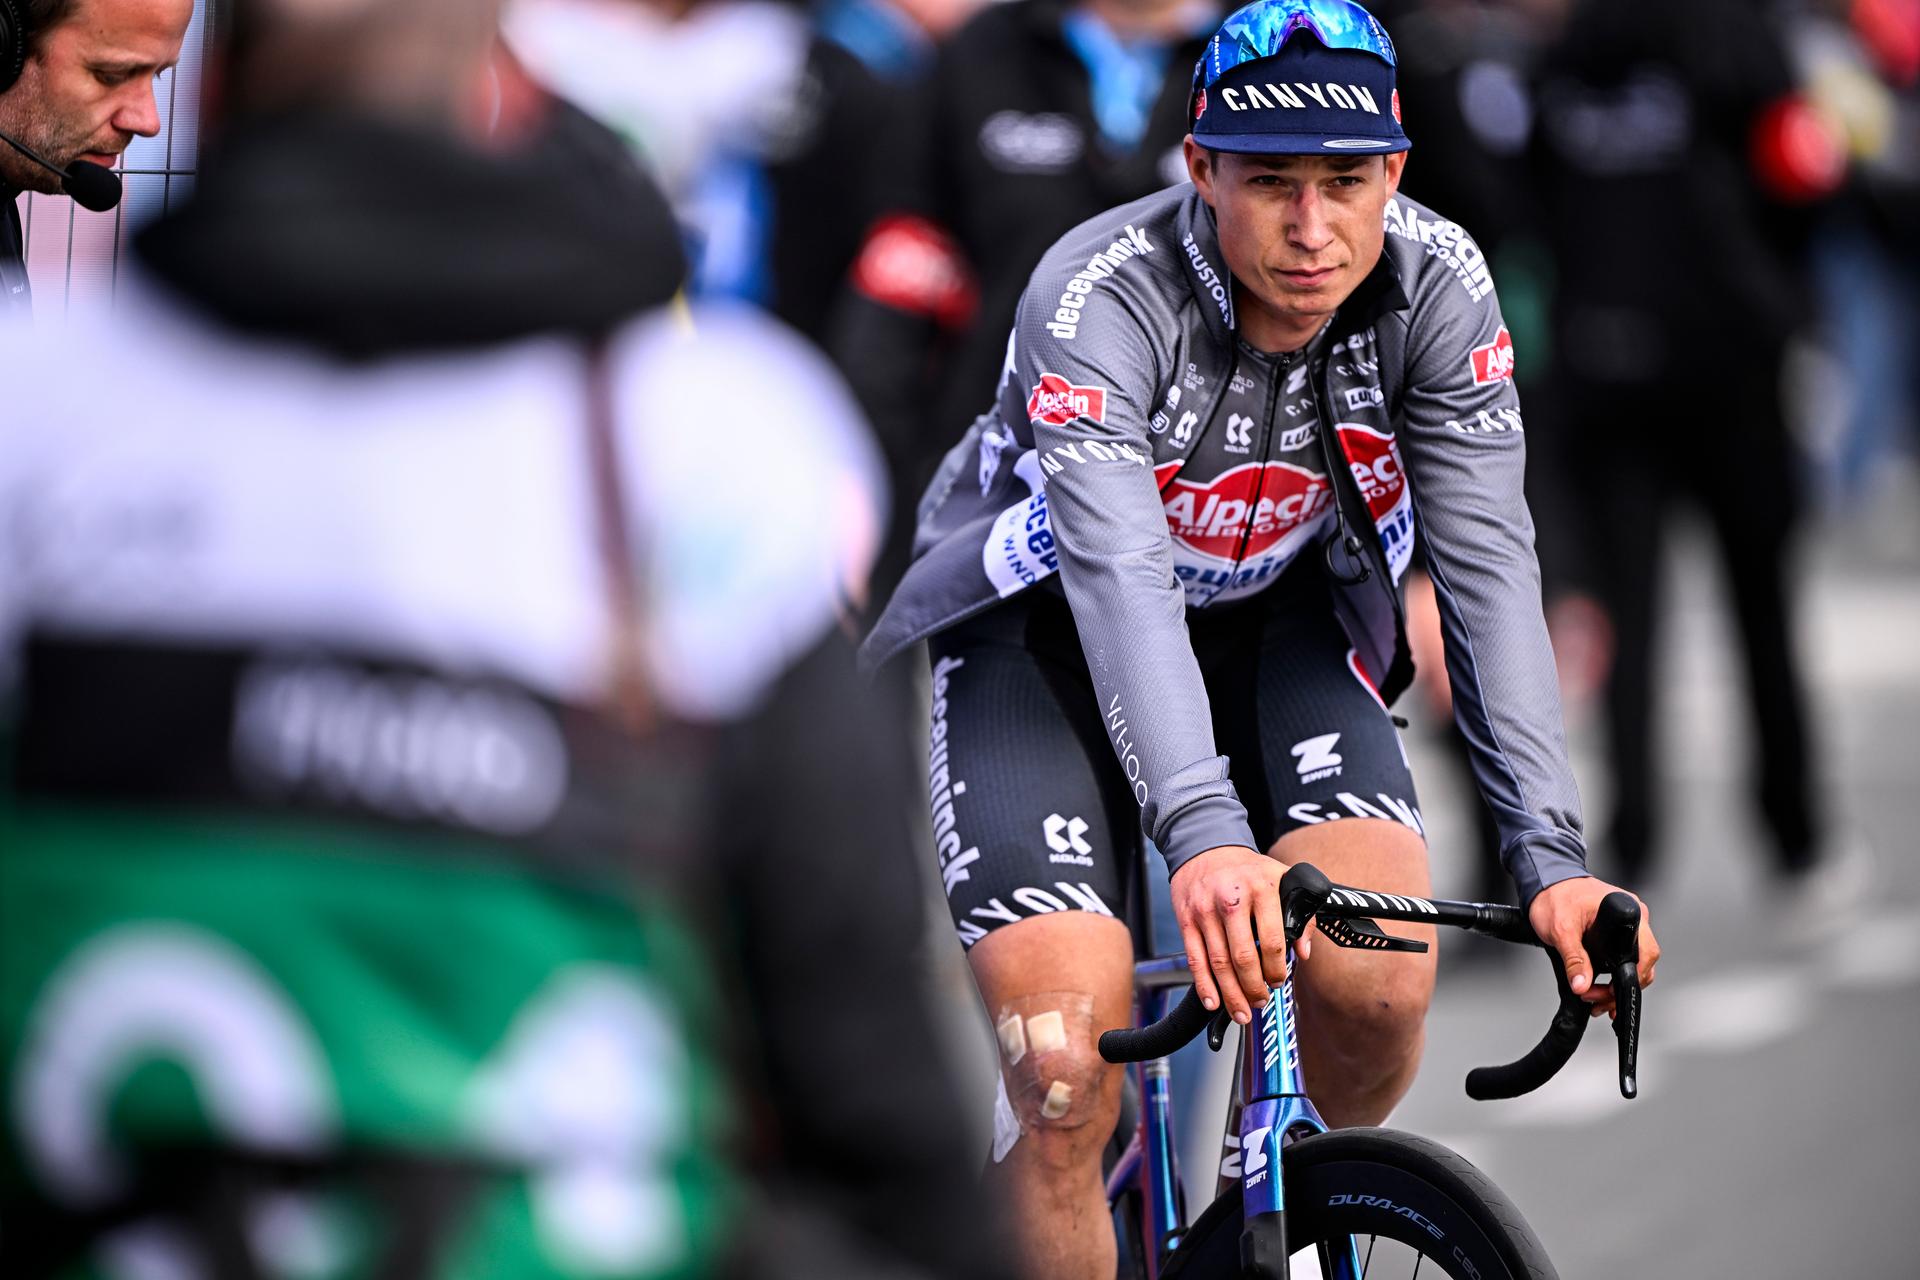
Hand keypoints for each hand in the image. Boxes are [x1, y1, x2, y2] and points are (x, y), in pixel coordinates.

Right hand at [1170, 846, 1307, 1024]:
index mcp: (1261, 888)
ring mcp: (1205, 911)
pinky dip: (1204, 985)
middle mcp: (1232, 899)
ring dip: (1231, 994)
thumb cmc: (1247, 868)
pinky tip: (1213, 1001)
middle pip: (1243, 957)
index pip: (1271, 939)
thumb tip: (1303, 952)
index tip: (1278, 982)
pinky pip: (1195, 959)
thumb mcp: (1282, 878)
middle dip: (1254, 988)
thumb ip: (1300, 914)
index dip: (1276, 968)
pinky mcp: (1187, 920)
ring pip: (1218, 963)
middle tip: (1260, 1001)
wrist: (1205, 847)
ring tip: (1241, 1012)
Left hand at [1527, 875, 1660, 1017]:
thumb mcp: (1560, 930)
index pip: (1646, 953)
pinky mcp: (1616, 931)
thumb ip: (1573, 959)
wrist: (1545, 880)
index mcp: (1628, 911)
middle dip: (1619, 988)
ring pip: (1633, 963)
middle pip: (1642, 963)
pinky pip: (1623, 957)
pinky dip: (1612, 975)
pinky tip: (1598, 986)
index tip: (1612, 992)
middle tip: (1597, 999)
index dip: (1632, 978)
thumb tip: (1582, 984)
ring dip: (1614, 985)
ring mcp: (1627, 924)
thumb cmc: (1554, 895)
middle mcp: (1634, 917)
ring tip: (1594, 997)